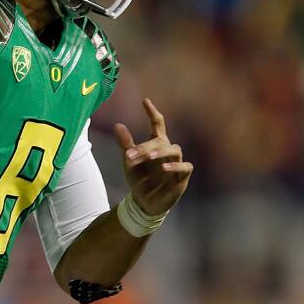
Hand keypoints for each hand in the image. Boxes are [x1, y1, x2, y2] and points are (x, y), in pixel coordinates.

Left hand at [113, 98, 192, 215]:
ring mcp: (176, 163)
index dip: (152, 113)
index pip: (158, 124)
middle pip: (161, 141)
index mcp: (156, 145)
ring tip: (147, 156)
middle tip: (131, 154)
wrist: (143, 202)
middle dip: (146, 146)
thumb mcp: (129, 162)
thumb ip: (125, 144)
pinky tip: (164, 167)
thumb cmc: (139, 179)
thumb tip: (117, 125)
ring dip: (160, 152)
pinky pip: (185, 167)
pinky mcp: (182, 177)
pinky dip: (176, 166)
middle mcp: (167, 151)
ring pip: (174, 150)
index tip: (145, 101)